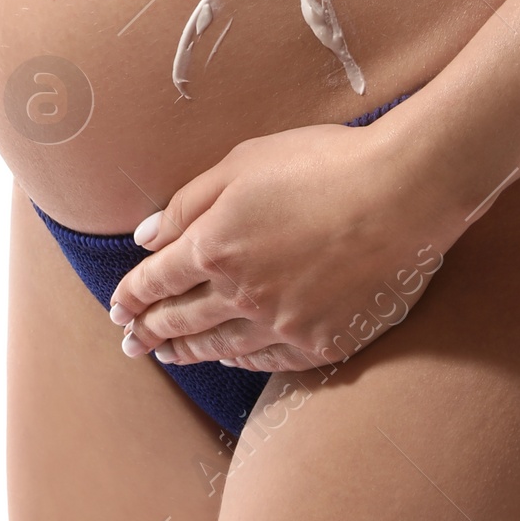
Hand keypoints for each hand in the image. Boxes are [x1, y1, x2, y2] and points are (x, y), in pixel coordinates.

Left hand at [108, 119, 452, 376]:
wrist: (402, 193)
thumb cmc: (324, 162)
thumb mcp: (246, 160)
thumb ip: (189, 202)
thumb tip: (145, 236)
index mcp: (215, 244)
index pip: (158, 279)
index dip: (133, 294)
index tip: (117, 307)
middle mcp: (240, 293)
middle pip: (181, 318)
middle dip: (149, 330)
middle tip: (130, 341)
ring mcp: (281, 323)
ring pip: (218, 345)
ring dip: (185, 350)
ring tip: (166, 355)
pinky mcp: (320, 342)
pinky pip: (265, 359)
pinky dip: (238, 359)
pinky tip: (227, 357)